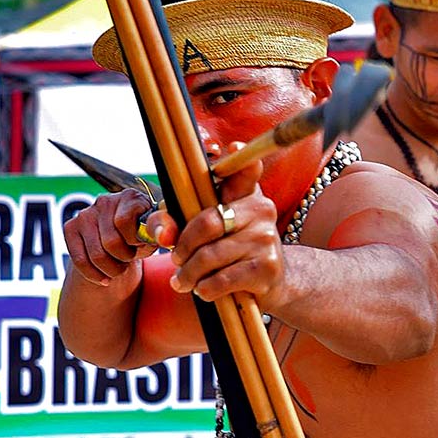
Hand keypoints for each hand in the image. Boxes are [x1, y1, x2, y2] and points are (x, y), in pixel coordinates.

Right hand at [63, 188, 159, 284]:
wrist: (122, 242)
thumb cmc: (141, 237)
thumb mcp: (154, 235)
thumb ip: (161, 232)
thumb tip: (162, 235)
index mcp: (129, 197)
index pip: (124, 222)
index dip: (133, 241)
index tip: (138, 245)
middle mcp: (105, 201)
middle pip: (110, 242)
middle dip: (123, 258)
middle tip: (128, 259)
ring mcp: (85, 213)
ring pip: (96, 255)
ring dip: (111, 269)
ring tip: (119, 267)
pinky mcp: (70, 227)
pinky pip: (80, 260)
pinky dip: (94, 274)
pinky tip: (105, 277)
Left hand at [163, 144, 286, 303]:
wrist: (274, 282)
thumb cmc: (232, 248)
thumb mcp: (206, 229)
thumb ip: (176, 222)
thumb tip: (163, 234)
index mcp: (246, 193)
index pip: (246, 169)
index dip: (238, 158)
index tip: (232, 148)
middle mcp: (261, 210)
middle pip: (208, 223)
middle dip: (183, 246)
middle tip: (176, 259)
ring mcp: (266, 239)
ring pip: (210, 255)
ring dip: (189, 273)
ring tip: (183, 280)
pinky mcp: (267, 268)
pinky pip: (222, 279)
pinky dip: (205, 288)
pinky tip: (203, 289)